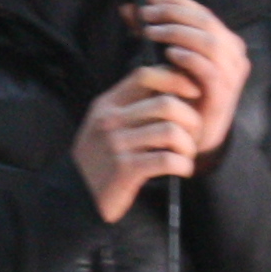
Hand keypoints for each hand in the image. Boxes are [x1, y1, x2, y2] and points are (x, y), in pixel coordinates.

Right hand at [73, 67, 205, 221]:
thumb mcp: (104, 125)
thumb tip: (169, 88)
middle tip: (194, 135)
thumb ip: (129, 107)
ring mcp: (116, 145)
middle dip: (191, 119)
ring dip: (189, 145)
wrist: (76, 196)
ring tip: (187, 155)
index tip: (193, 92)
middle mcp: (110, 120)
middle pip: (166, 103)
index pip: (145, 75)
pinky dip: (183, 165)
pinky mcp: (125, 170)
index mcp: (107, 104)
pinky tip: (183, 169)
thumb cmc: (99, 160)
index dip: (175, 78)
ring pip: (171, 131)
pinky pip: (167, 160)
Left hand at [127, 0, 250, 156]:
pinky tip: (169, 53)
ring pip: (209, 42)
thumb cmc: (180, 93)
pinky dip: (189, 57)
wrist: (195, 135)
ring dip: (178, 32)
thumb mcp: (166, 57)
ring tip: (151, 32)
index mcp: (225, 41)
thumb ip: (151, 33)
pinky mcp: (224, 94)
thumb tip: (127, 8)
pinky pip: (209, 69)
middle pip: (205, 22)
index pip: (202, 11)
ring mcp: (231, 74)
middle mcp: (234, 53)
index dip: (175, 0)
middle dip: (173, 13)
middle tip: (146, 14)